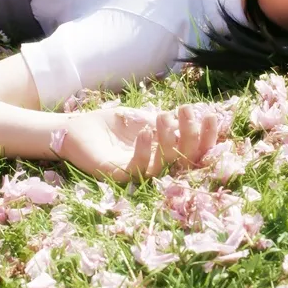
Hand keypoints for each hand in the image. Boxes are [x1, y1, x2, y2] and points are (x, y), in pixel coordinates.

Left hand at [59, 105, 218, 182]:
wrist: (75, 129)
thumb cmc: (110, 125)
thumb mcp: (142, 119)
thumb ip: (165, 122)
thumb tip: (194, 117)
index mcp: (163, 154)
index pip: (193, 150)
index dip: (206, 137)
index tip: (212, 115)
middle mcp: (154, 166)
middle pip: (185, 160)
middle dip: (191, 136)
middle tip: (186, 111)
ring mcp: (137, 173)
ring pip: (164, 165)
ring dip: (168, 140)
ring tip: (164, 117)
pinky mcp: (118, 176)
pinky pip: (137, 169)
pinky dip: (144, 151)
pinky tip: (145, 132)